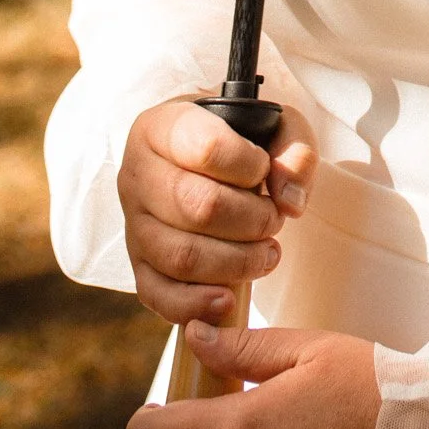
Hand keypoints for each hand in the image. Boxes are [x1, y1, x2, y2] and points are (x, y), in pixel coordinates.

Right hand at [117, 96, 317, 324]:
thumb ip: (294, 149)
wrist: (204, 158)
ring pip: (180, 255)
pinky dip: (195, 303)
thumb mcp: (274, 125)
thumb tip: (290, 201)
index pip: (205, 147)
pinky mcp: (137, 264)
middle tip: (273, 219)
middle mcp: (138, 173)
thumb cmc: (239, 139)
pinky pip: (157, 294)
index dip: (247, 166)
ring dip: (236, 263)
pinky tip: (228, 299)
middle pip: (195, 206)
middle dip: (251, 220)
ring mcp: (134, 222)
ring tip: (266, 254)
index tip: (264, 169)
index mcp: (163, 127)